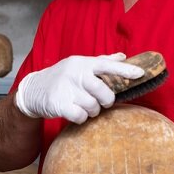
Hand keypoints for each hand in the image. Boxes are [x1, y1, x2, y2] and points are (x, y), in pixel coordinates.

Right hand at [15, 53, 143, 123]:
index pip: (106, 65)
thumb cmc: (61, 77)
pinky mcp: (59, 104)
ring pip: (92, 106)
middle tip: (101, 102)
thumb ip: (101, 61)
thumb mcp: (78, 65)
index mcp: (82, 63)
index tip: (140, 74)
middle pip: (103, 91)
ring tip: (84, 106)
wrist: (33, 90)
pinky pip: (80, 116)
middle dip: (106, 100)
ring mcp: (66, 89)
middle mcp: (74, 74)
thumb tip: (123, 56)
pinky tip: (75, 112)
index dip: (124, 70)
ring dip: (92, 111)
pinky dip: (81, 117)